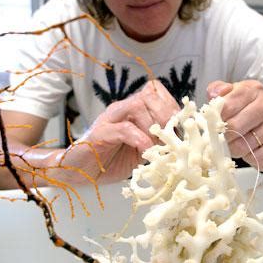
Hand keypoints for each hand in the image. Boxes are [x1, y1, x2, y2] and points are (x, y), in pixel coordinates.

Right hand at [60, 80, 178, 182]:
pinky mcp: (100, 134)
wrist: (80, 171)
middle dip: (165, 113)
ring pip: (136, 105)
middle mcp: (122, 109)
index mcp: (133, 110)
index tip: (179, 124)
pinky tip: (145, 149)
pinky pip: (123, 128)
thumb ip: (157, 141)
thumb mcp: (142, 150)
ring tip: (157, 144)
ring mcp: (110, 119)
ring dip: (152, 125)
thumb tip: (182, 142)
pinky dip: (138, 138)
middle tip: (171, 134)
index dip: (171, 105)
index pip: (155, 91)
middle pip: (149, 95)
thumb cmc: (112, 160)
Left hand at [207, 79, 262, 170]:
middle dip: (226, 138)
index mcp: (253, 89)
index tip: (215, 127)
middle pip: (236, 125)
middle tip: (224, 142)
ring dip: (238, 150)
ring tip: (237, 148)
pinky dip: (252, 158)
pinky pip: (262, 156)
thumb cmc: (244, 114)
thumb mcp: (228, 99)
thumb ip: (217, 92)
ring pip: (248, 142)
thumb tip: (213, 95)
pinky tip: (250, 154)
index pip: (228, 104)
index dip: (217, 120)